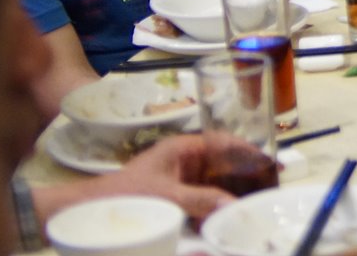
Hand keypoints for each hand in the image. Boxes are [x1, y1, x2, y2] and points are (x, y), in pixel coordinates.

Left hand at [40, 132, 256, 222]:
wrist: (88, 212)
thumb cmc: (125, 194)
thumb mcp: (166, 196)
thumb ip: (200, 200)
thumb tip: (233, 206)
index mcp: (183, 147)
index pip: (223, 141)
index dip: (248, 150)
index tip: (269, 161)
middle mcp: (185, 159)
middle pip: (223, 161)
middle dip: (245, 172)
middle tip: (268, 184)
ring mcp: (180, 178)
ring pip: (215, 180)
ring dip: (232, 191)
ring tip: (253, 200)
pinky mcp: (175, 196)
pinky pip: (204, 197)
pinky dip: (216, 205)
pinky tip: (225, 215)